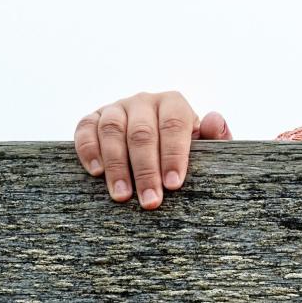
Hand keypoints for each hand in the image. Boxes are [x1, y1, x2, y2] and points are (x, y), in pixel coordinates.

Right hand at [74, 92, 231, 209]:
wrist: (155, 141)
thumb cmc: (182, 147)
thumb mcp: (204, 144)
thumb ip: (216, 135)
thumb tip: (213, 120)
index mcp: (173, 103)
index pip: (174, 125)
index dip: (173, 155)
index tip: (173, 184)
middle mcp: (143, 101)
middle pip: (142, 133)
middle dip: (146, 170)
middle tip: (150, 201)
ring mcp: (116, 108)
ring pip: (112, 131)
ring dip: (116, 165)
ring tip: (122, 195)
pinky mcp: (92, 118)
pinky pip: (85, 129)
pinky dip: (88, 149)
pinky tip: (96, 172)